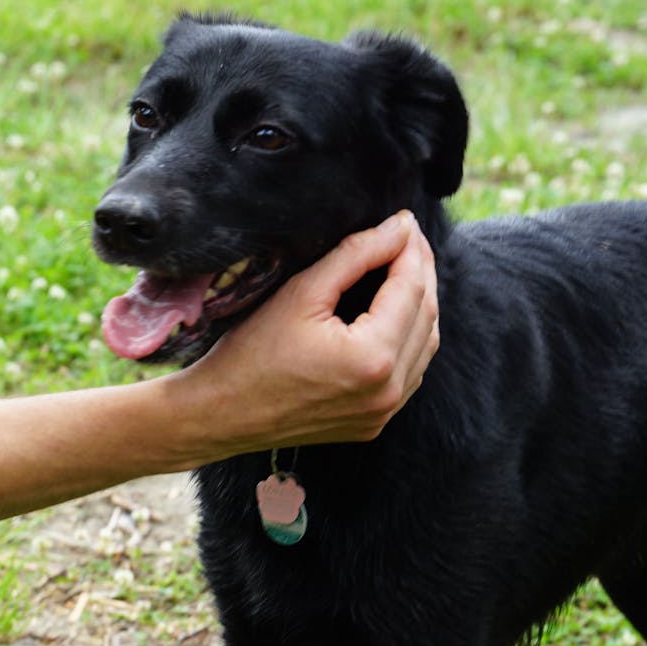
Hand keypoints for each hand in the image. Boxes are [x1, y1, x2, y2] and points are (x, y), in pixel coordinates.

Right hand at [173, 210, 438, 451]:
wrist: (221, 413)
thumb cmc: (250, 353)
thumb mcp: (302, 292)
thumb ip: (356, 255)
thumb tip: (400, 228)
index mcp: (373, 358)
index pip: (411, 289)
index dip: (411, 250)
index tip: (405, 222)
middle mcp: (387, 391)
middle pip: (425, 316)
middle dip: (420, 272)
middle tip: (407, 239)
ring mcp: (382, 413)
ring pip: (424, 346)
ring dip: (420, 306)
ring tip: (403, 271)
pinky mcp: (373, 423)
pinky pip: (409, 374)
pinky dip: (409, 340)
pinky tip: (393, 316)